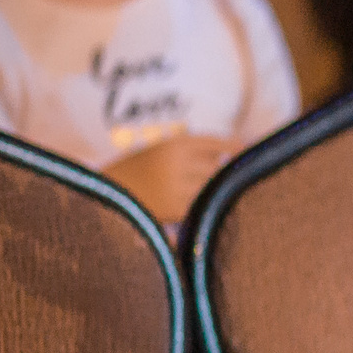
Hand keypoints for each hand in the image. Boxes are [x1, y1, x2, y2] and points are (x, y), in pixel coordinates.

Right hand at [106, 133, 231, 225]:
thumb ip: (193, 154)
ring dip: (217, 190)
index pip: (215, 143)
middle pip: (218, 167)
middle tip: (234, 175)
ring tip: (218, 192)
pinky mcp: (176, 209)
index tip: (247, 149)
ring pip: (212, 188)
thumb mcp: (161, 152)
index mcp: (174, 144)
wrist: (105, 193)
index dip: (234, 146)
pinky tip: (206, 205)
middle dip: (225, 173)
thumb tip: (235, 155)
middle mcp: (178, 162)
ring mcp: (177, 186)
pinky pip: (202, 205)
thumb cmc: (138, 172)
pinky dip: (207, 204)